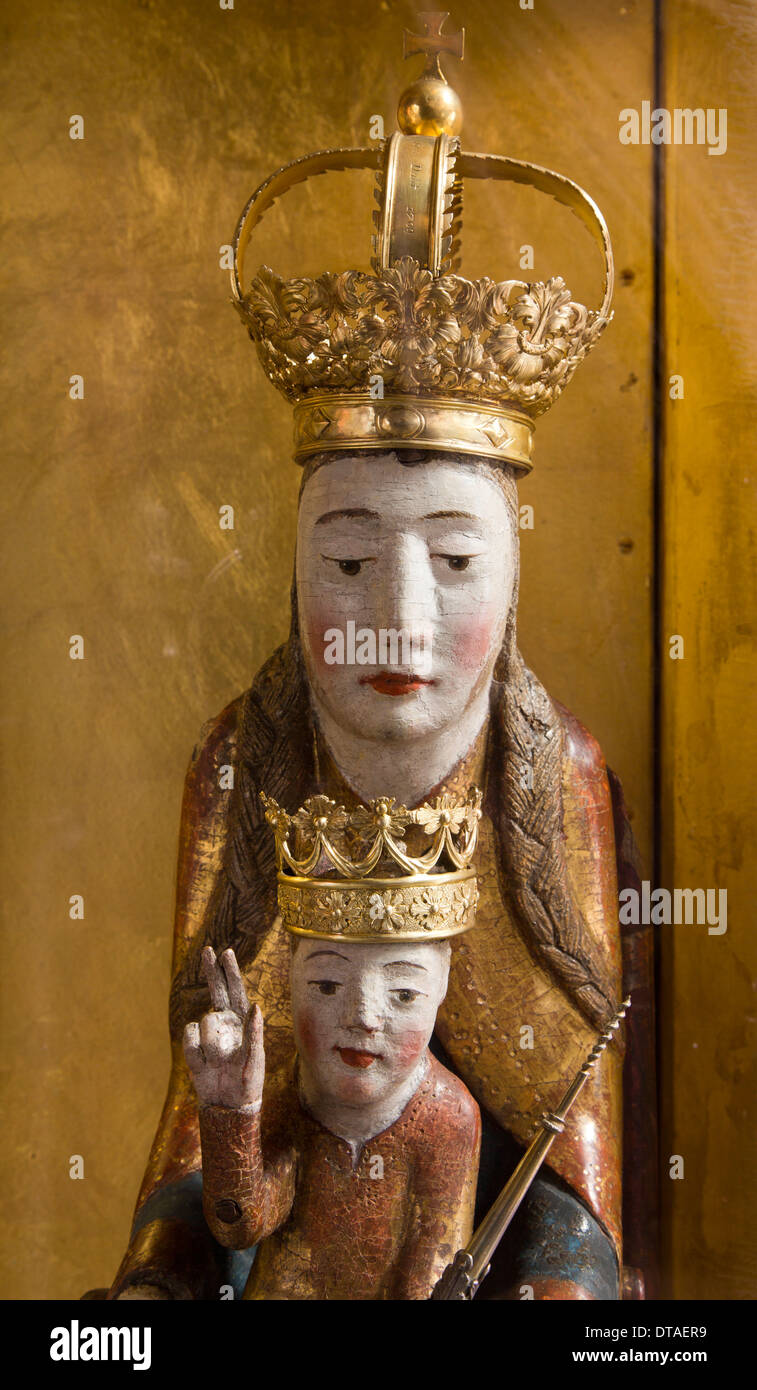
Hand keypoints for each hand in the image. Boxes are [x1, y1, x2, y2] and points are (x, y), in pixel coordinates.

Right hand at [183, 947, 264, 1110]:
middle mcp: (225, 1023)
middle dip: (211, 970)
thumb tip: (255, 1006)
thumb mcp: (256, 1058)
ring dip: (212, 1044)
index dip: (230, 972)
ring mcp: (208, 1035)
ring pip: (204, 1022)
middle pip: (216, 991)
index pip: (236, 991)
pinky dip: (197, 1052)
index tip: (225, 952)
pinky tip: (205, 1065)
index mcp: (243, 1022)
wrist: (228, 1106)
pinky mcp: (193, 1049)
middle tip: (206, 950)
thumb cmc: (248, 1082)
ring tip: (220, 1062)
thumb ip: (255, 1032)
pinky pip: (189, 1038)